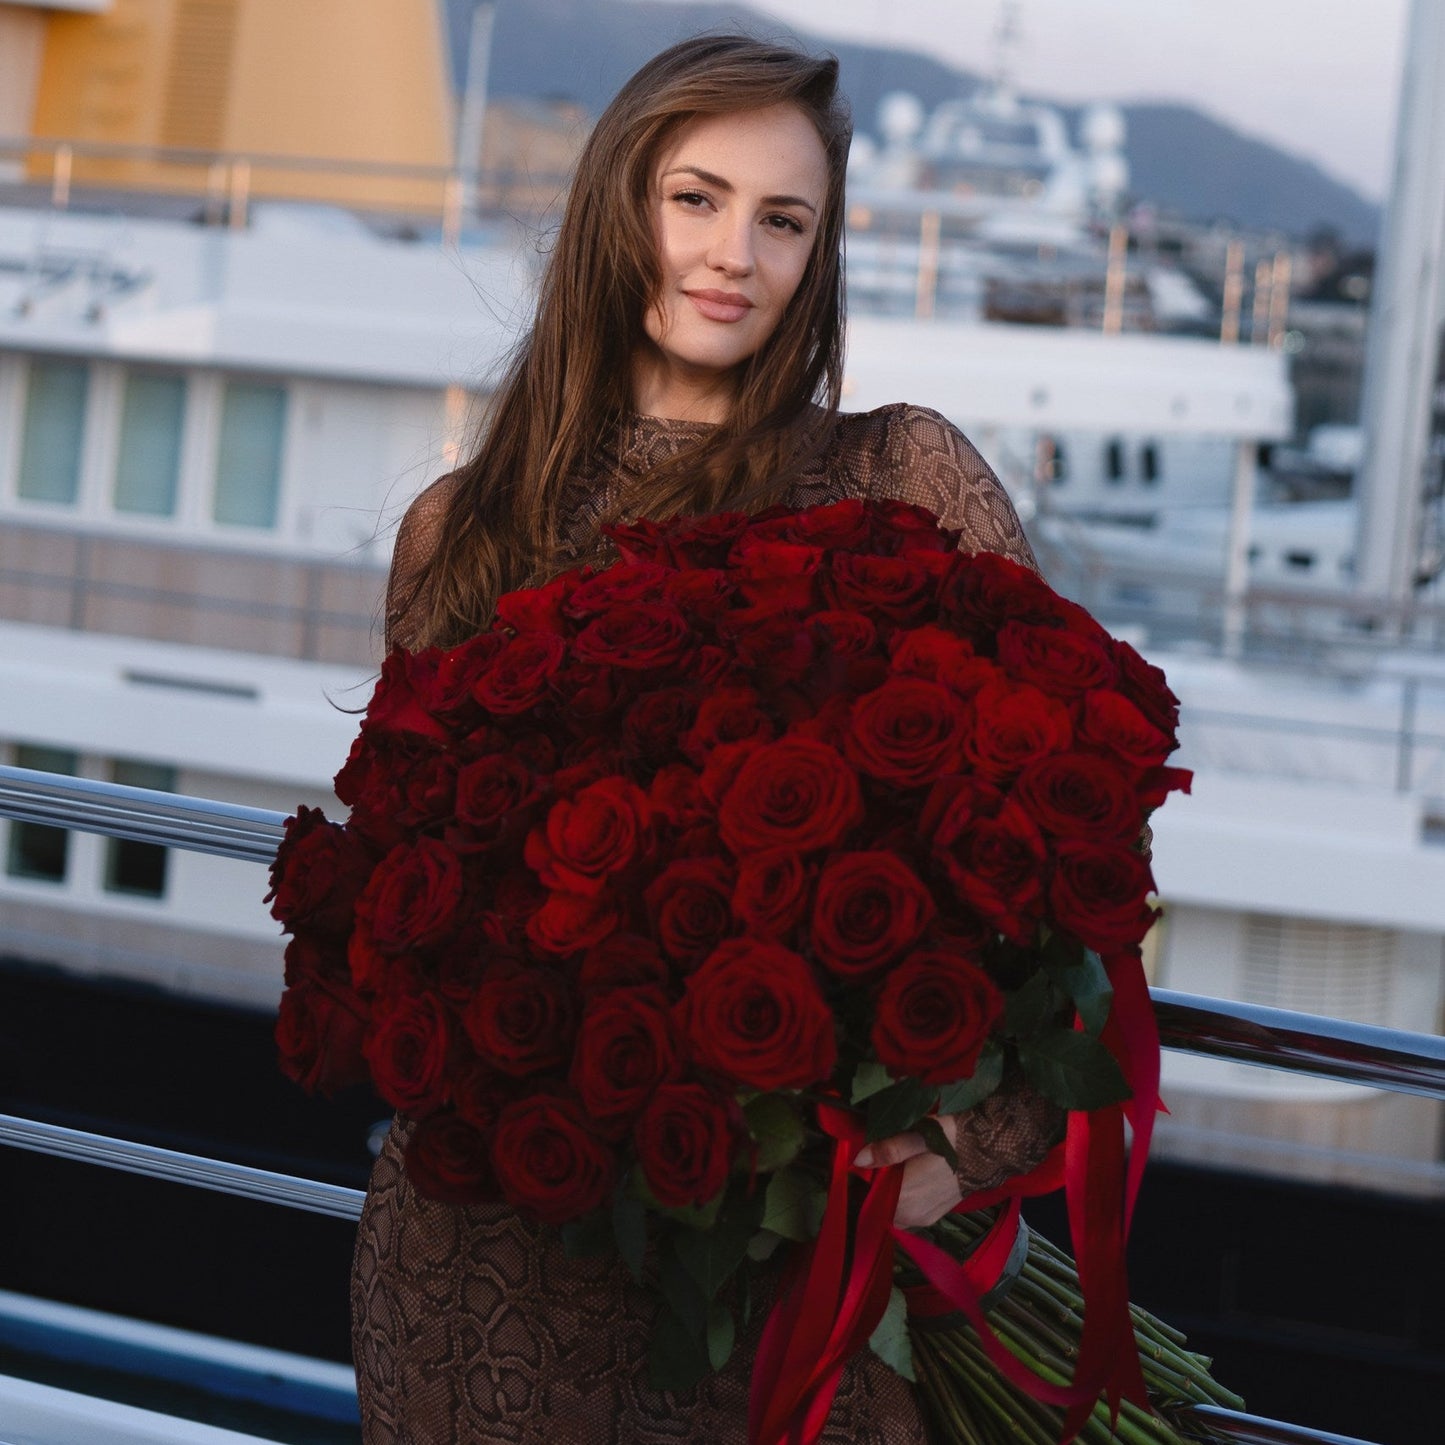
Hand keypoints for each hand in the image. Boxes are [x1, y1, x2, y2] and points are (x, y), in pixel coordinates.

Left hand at [853, 1115, 961, 1229]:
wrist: (988, 1150)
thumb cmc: (952, 1140)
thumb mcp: (918, 1136)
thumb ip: (888, 1150)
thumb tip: (859, 1159)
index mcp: (905, 1197)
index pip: (867, 1200)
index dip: (859, 1185)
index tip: (858, 1168)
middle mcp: (912, 1215)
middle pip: (877, 1208)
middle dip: (871, 1190)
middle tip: (872, 1165)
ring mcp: (922, 1219)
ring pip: (891, 1213)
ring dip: (885, 1195)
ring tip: (887, 1171)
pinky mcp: (932, 1217)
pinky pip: (905, 1215)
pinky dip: (899, 1201)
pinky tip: (902, 1181)